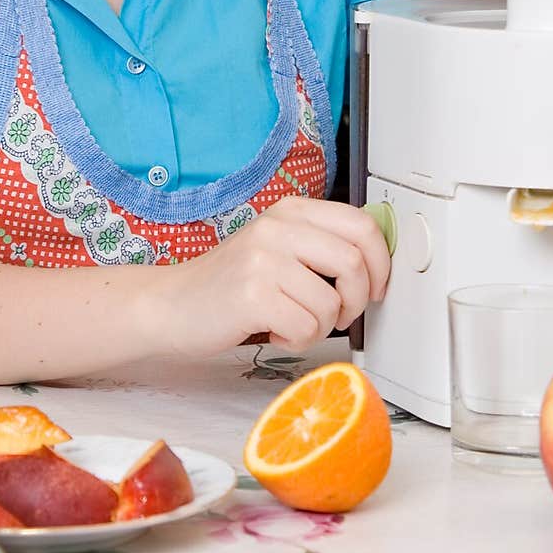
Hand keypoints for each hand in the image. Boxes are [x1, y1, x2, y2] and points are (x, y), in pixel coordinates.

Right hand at [158, 196, 390, 358]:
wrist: (171, 304)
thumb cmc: (230, 283)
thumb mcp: (277, 247)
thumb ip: (320, 244)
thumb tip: (376, 260)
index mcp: (290, 211)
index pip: (362, 225)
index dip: (381, 262)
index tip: (377, 287)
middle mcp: (277, 227)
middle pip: (354, 262)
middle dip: (357, 300)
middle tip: (339, 314)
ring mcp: (263, 260)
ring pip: (331, 303)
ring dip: (322, 327)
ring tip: (295, 323)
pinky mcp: (252, 295)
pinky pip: (306, 328)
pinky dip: (298, 342)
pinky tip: (275, 332)